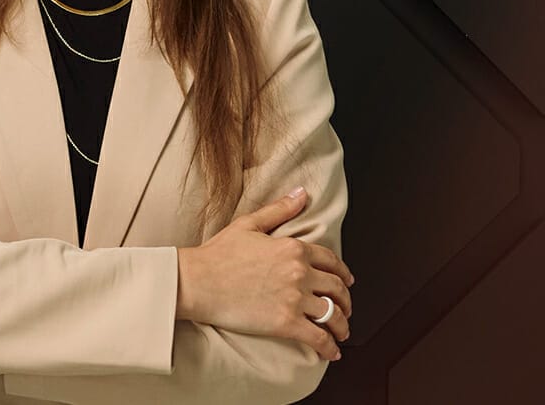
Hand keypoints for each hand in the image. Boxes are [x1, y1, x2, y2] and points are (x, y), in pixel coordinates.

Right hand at [177, 188, 353, 360]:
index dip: (343, 273)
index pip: (331, 261)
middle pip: (337, 288)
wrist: (198, 280)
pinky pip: (318, 337)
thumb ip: (280, 209)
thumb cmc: (218, 253)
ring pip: (333, 314)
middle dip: (346, 301)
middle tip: (346, 308)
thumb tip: (301, 193)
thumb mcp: (250, 224)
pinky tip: (332, 352)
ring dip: (342, 325)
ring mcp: (294, 298)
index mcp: (293, 248)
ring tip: (341, 332)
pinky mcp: (286, 323)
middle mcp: (299, 272)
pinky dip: (329, 347)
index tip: (346, 282)